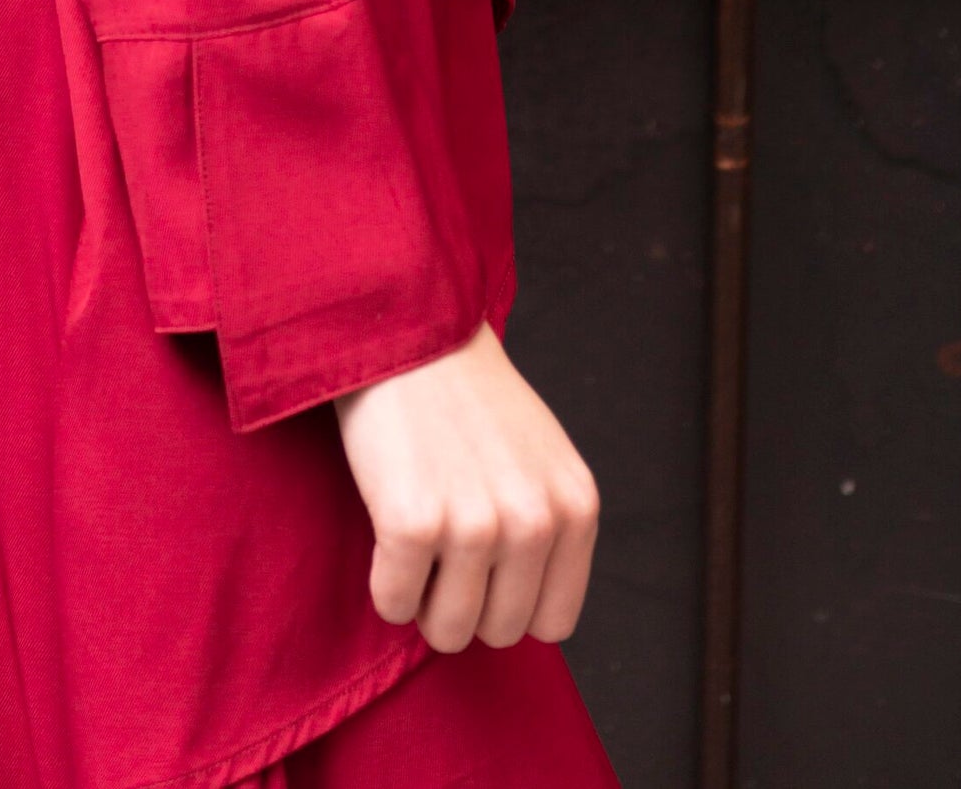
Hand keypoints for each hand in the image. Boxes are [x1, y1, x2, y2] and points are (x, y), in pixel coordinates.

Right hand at [333, 323, 598, 651]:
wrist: (409, 328)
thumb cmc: (468, 397)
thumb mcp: (542, 457)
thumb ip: (550, 525)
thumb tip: (533, 615)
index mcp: (576, 507)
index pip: (553, 622)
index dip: (510, 601)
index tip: (484, 566)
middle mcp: (535, 521)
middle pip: (500, 632)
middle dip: (464, 601)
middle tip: (442, 542)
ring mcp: (475, 524)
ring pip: (448, 631)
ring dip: (422, 599)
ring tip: (416, 538)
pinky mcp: (413, 523)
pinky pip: (393, 604)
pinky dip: (384, 583)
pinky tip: (387, 527)